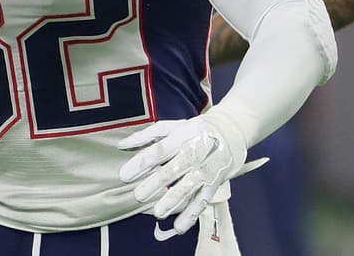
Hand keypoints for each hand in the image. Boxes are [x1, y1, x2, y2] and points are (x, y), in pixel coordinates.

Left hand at [118, 108, 248, 233]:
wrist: (231, 131)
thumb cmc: (194, 130)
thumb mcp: (171, 126)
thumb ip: (146, 136)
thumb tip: (121, 145)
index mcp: (182, 135)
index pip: (159, 150)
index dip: (142, 162)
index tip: (124, 175)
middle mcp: (196, 151)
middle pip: (175, 168)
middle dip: (156, 183)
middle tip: (138, 195)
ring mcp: (208, 167)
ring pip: (190, 185)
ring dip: (174, 200)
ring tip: (158, 212)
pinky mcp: (216, 182)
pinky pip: (203, 199)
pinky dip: (192, 214)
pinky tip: (179, 226)